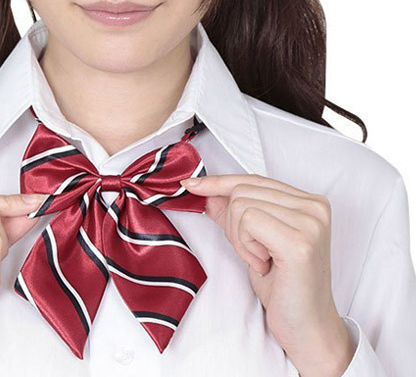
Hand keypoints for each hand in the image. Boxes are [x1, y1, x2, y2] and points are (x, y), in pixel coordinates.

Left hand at [179, 173, 354, 374]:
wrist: (307, 328)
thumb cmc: (284, 287)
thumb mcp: (253, 241)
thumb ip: (232, 213)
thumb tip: (205, 191)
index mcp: (309, 201)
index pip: (253, 179)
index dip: (219, 182)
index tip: (192, 185)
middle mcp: (314, 206)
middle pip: (242, 190)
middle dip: (233, 224)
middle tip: (254, 253)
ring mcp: (310, 222)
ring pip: (240, 205)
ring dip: (240, 238)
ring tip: (263, 260)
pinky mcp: (299, 241)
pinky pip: (247, 221)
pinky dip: (246, 246)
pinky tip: (264, 264)